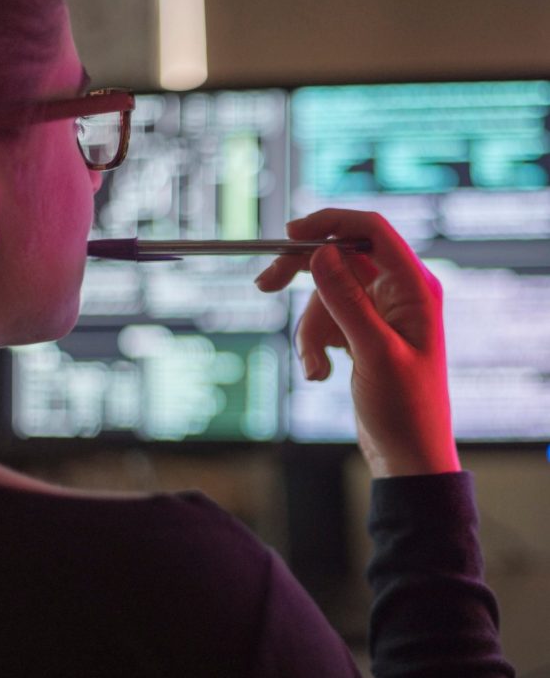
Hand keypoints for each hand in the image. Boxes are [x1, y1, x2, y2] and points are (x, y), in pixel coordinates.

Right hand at [255, 209, 459, 477]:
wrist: (406, 454)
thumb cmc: (404, 408)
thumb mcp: (373, 352)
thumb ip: (346, 299)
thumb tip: (321, 252)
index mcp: (413, 287)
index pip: (371, 230)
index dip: (330, 223)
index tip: (289, 234)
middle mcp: (397, 292)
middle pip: (339, 258)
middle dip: (302, 276)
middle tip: (264, 285)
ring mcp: (378, 312)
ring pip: (325, 296)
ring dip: (309, 330)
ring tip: (316, 368)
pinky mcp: (362, 331)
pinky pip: (325, 320)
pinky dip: (314, 344)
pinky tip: (320, 372)